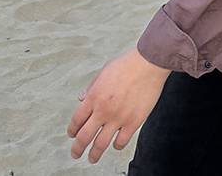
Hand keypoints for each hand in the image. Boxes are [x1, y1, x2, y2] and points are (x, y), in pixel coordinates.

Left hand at [67, 48, 169, 163]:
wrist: (149, 62)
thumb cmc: (128, 63)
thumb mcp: (104, 71)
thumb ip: (92, 87)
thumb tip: (82, 98)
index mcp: (94, 96)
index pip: (77, 120)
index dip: (72, 130)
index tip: (72, 134)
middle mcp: (104, 109)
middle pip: (84, 137)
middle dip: (77, 149)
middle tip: (76, 153)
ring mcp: (118, 117)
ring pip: (100, 144)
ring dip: (94, 154)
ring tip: (93, 158)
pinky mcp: (133, 121)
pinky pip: (121, 141)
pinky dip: (116, 146)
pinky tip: (115, 145)